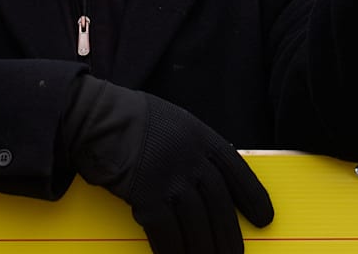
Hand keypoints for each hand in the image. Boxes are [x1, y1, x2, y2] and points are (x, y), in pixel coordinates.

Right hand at [62, 78, 273, 253]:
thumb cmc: (127, 119)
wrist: (93, 118)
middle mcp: (191, 157)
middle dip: (228, 237)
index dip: (253, 197)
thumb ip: (191, 148)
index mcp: (201, 137)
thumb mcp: (171, 122)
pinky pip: (166, 232)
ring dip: (203, 251)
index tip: (265, 219)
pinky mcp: (147, 194)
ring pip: (197, 225)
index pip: (237, 171)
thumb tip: (204, 180)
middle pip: (219, 206)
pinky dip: (172, 251)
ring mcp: (170, 176)